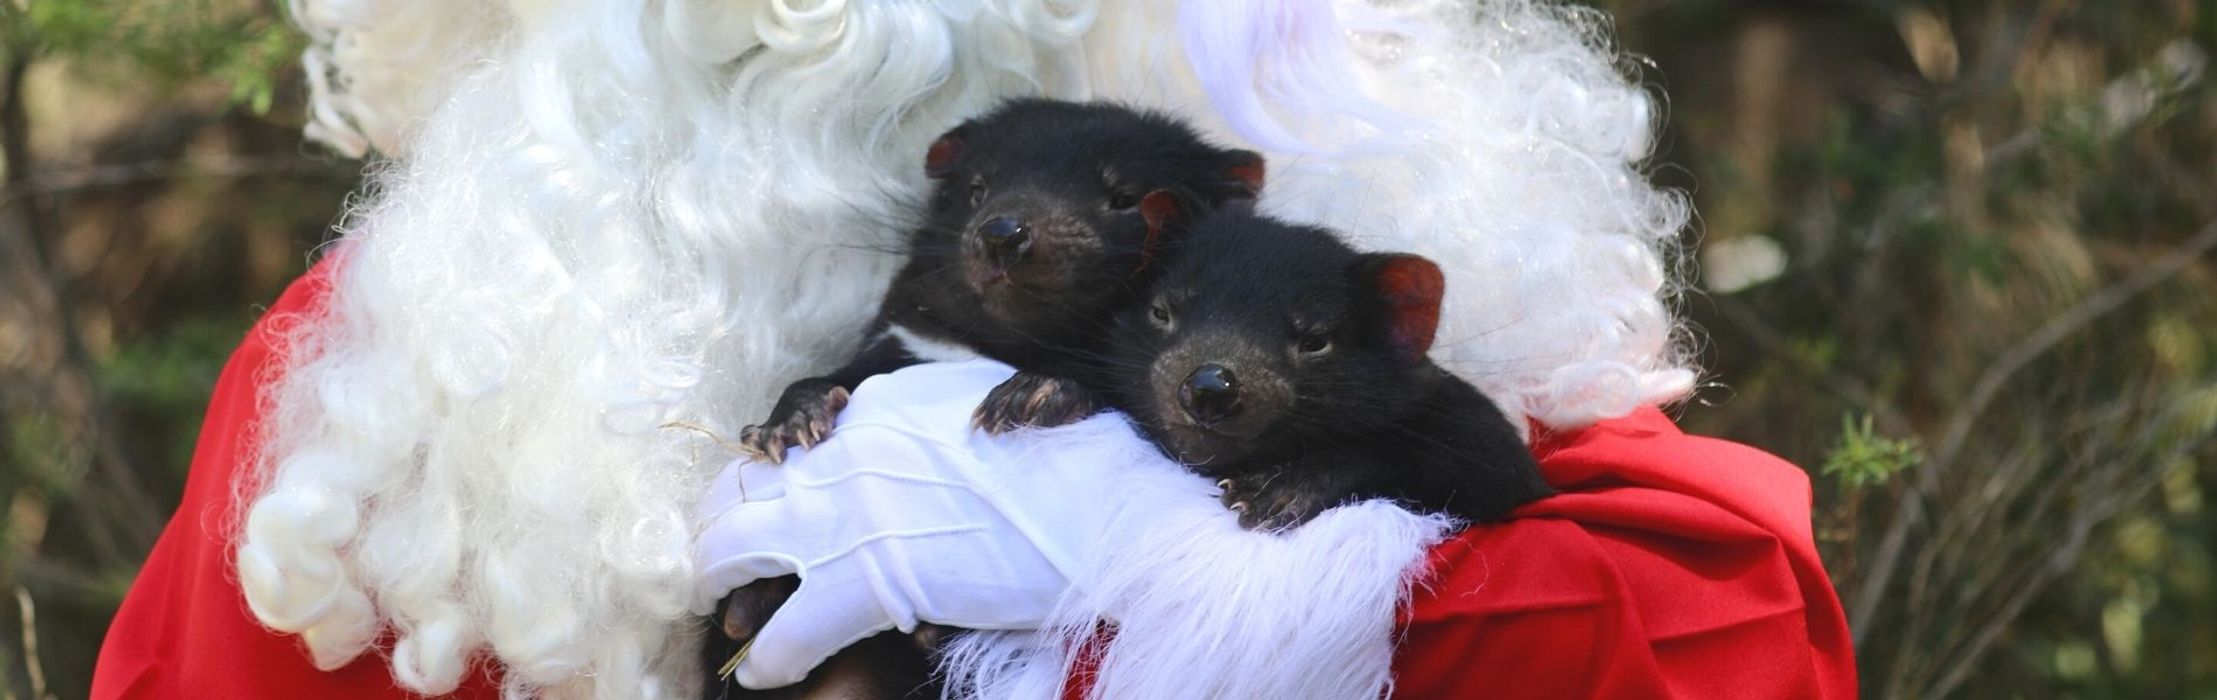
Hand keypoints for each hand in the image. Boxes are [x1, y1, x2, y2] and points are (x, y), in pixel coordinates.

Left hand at [694, 361, 1156, 688]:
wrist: (1103, 508)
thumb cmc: (1073, 455)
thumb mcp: (996, 396)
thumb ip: (942, 405)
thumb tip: (920, 418)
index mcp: (877, 407)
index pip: (787, 434)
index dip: (765, 472)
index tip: (766, 493)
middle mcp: (843, 455)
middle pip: (737, 487)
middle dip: (715, 526)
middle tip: (713, 559)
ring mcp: (844, 521)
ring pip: (731, 551)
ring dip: (715, 584)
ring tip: (720, 613)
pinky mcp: (862, 588)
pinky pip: (785, 633)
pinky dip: (768, 656)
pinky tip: (763, 669)